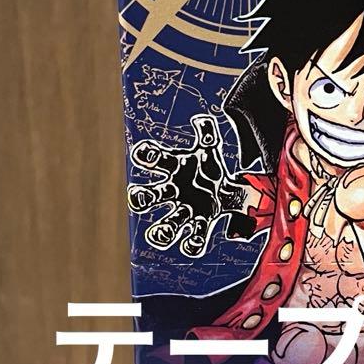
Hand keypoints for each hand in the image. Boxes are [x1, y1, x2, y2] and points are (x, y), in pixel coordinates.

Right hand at [126, 115, 249, 255]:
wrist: (225, 190)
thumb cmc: (208, 168)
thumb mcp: (210, 149)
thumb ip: (207, 133)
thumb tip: (200, 119)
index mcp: (174, 169)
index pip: (156, 160)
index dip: (147, 156)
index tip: (143, 154)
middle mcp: (174, 191)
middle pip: (151, 196)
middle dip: (141, 198)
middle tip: (138, 198)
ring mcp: (186, 209)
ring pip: (169, 222)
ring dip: (162, 230)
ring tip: (160, 234)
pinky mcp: (201, 223)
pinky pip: (193, 238)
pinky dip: (191, 243)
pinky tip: (192, 243)